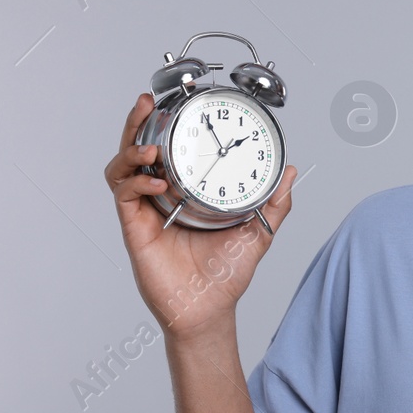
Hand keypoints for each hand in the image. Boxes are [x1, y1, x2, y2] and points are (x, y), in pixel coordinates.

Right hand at [104, 92, 297, 341]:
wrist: (210, 309)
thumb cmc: (226, 274)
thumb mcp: (258, 230)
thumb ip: (274, 202)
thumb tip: (290, 171)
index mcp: (184, 192)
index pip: (168, 149)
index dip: (164, 125)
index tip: (173, 103)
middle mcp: (160, 197)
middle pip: (137, 150)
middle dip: (137, 123)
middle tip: (147, 104)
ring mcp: (145, 212)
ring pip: (122, 169)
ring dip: (131, 150)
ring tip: (150, 147)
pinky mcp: (135, 229)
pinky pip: (125, 196)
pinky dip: (136, 183)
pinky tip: (155, 181)